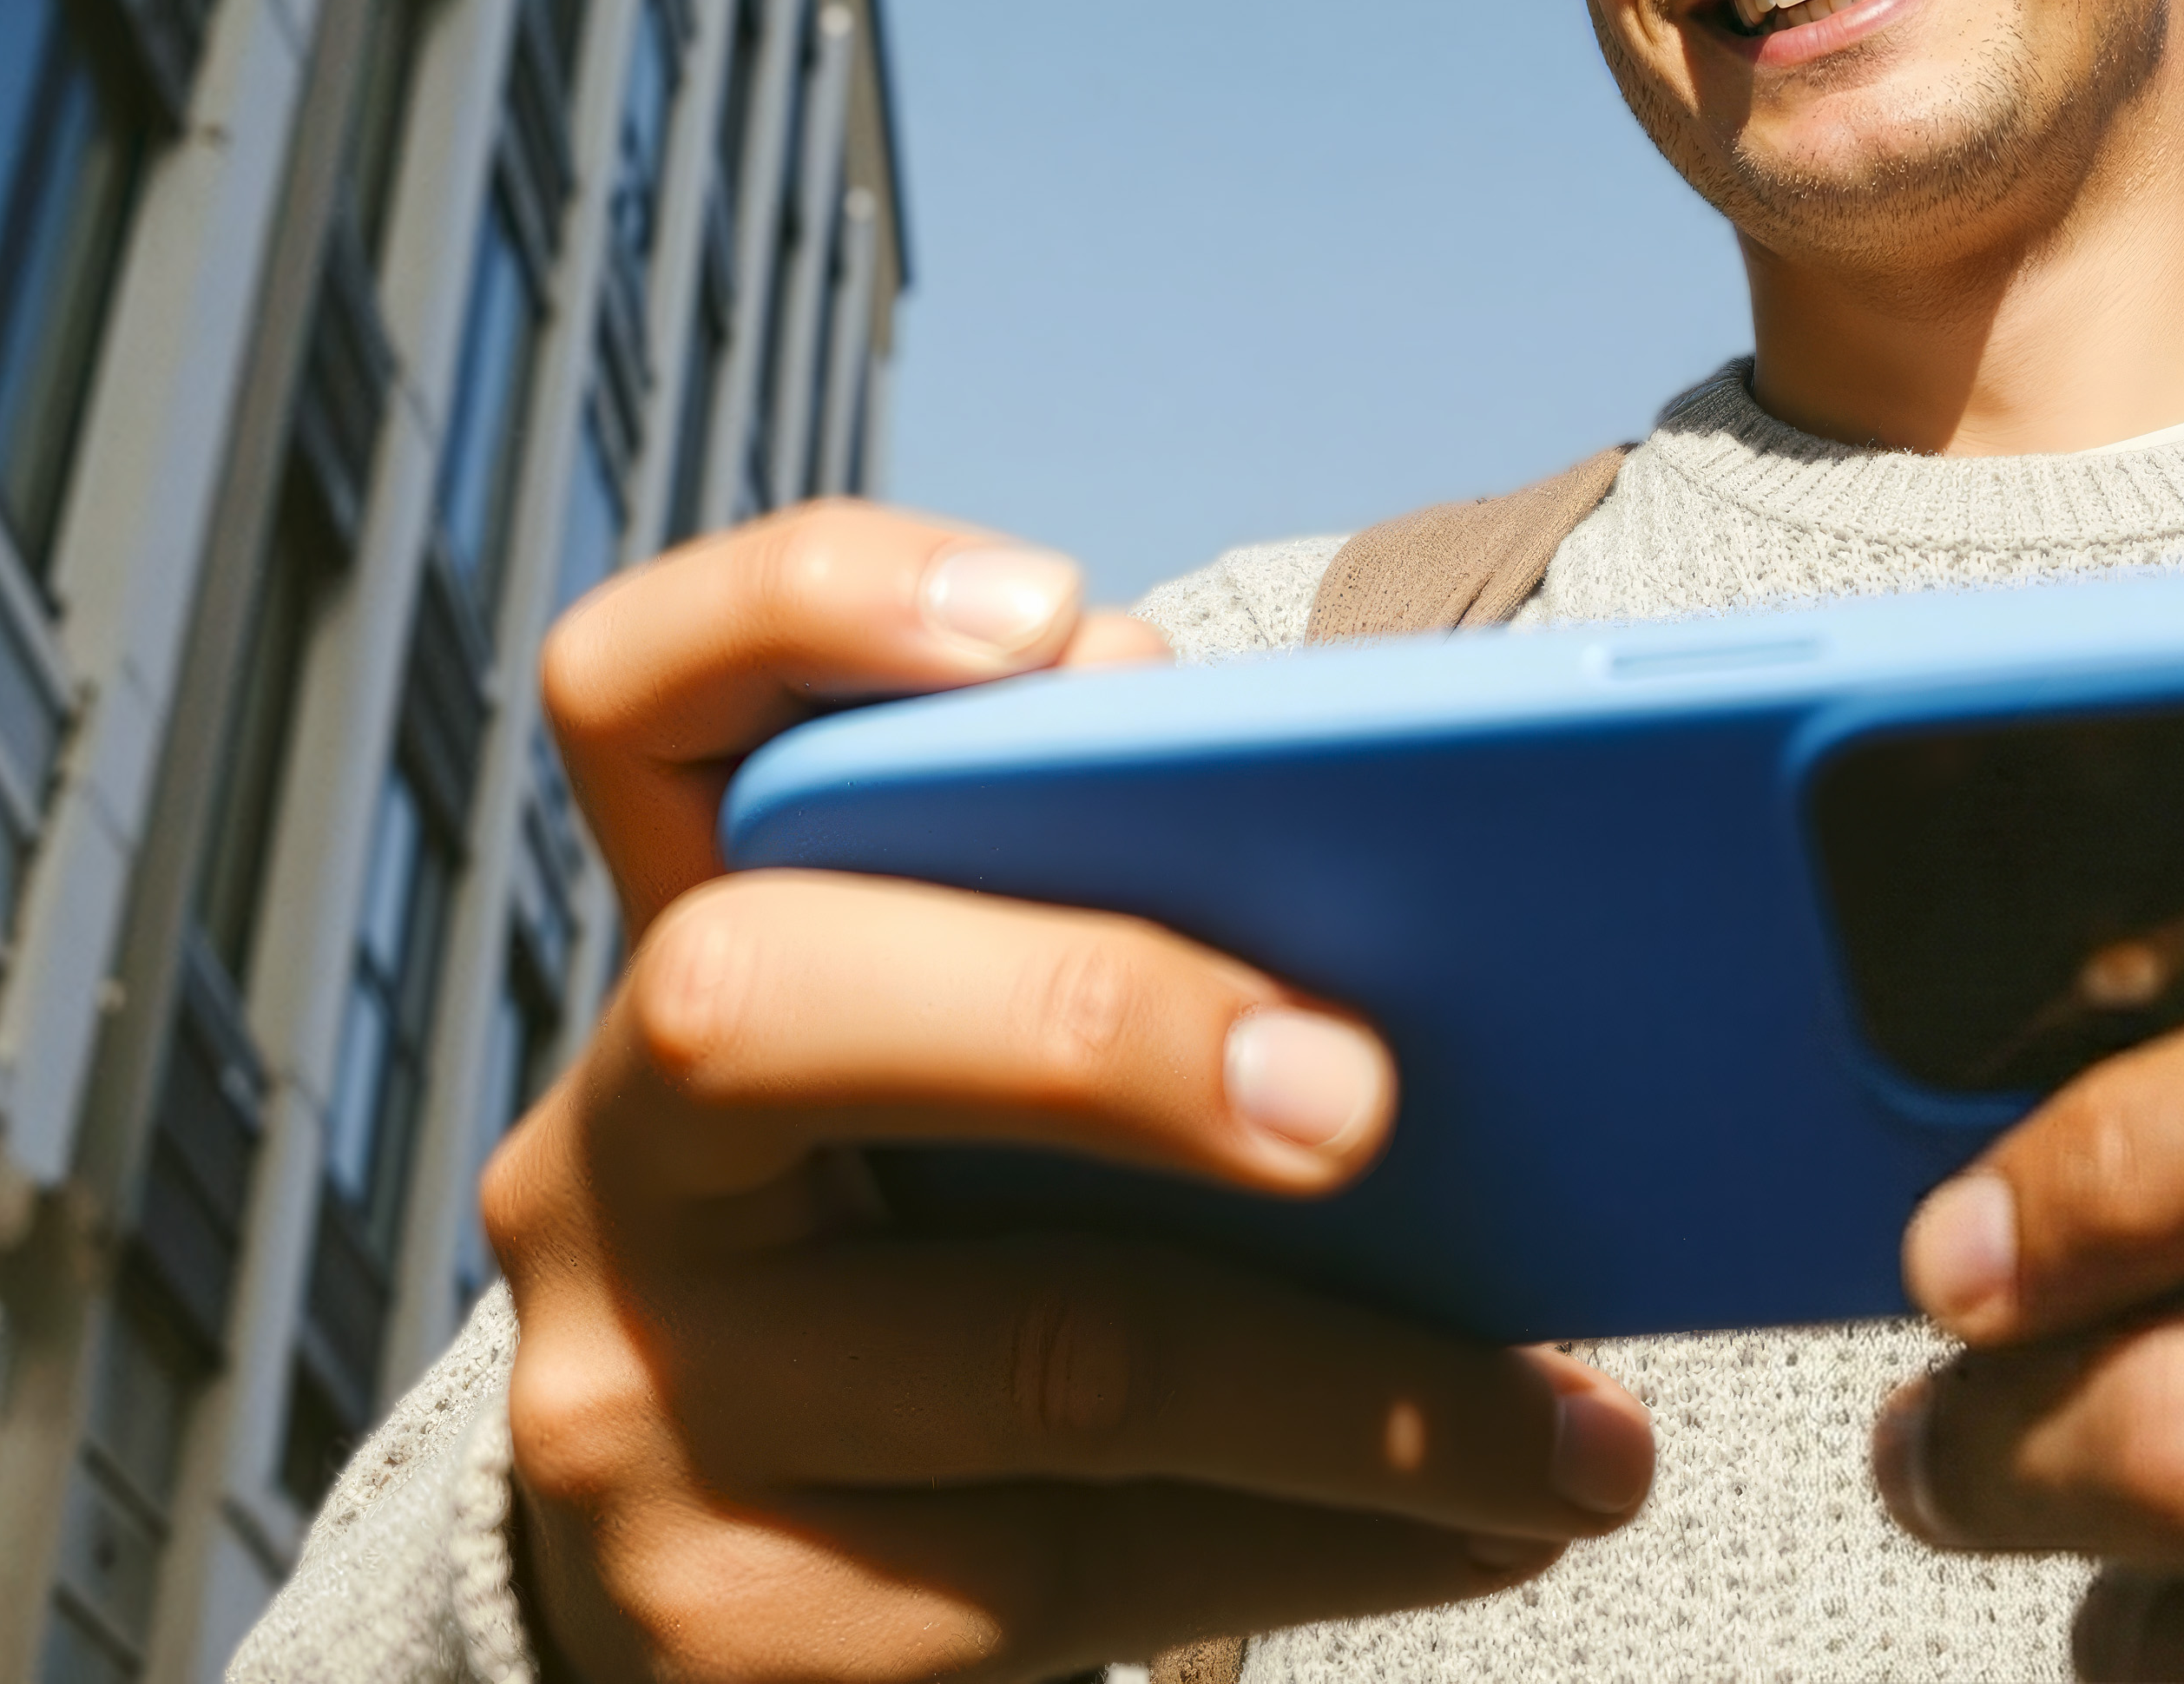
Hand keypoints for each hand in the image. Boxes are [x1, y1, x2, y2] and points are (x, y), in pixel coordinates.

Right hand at [487, 505, 1651, 1683]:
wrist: (789, 1589)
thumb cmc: (979, 1227)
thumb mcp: (1002, 1046)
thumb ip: (1107, 896)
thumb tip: (1358, 844)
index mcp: (691, 937)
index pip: (637, 693)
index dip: (811, 604)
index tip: (1056, 619)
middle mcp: (604, 1157)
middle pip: (764, 1000)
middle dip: (1098, 1018)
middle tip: (1369, 1094)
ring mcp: (632, 1413)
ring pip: (1034, 1358)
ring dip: (1366, 1388)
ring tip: (1579, 1422)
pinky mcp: (733, 1643)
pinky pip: (1092, 1577)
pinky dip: (1345, 1539)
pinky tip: (1503, 1518)